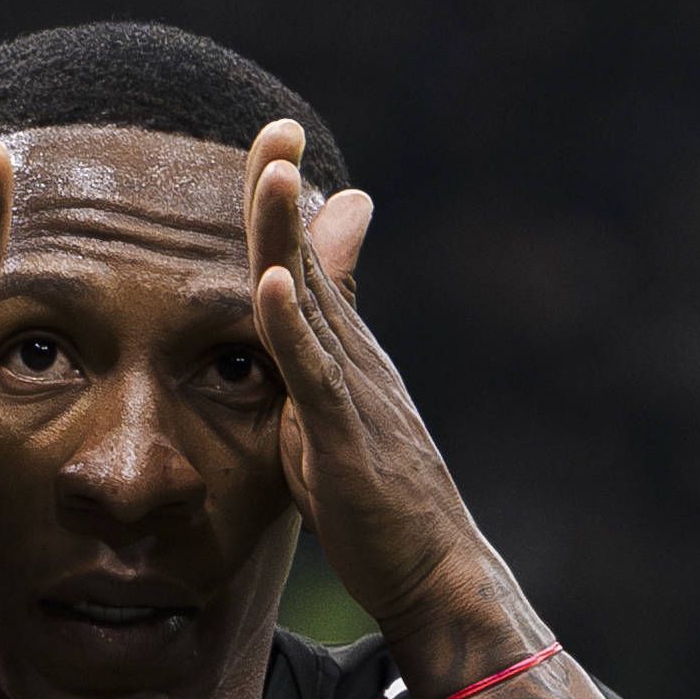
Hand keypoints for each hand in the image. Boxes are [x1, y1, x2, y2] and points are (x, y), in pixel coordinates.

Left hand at [242, 121, 533, 691]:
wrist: (431, 574)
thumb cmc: (375, 508)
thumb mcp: (328, 423)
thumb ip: (304, 369)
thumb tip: (287, 322)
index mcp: (343, 357)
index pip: (303, 265)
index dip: (281, 205)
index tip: (268, 140)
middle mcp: (355, 361)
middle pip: (308, 260)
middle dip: (286, 192)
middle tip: (275, 124)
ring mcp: (354, 397)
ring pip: (313, 303)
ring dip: (291, 235)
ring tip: (276, 172)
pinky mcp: (346, 443)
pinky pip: (314, 377)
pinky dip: (291, 328)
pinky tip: (269, 285)